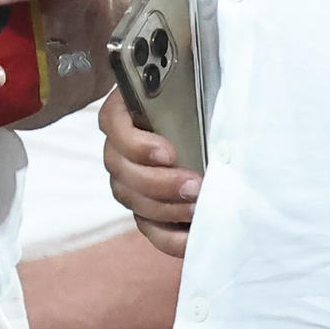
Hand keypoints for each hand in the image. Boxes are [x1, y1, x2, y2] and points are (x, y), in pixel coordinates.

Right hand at [103, 90, 197, 256]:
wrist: (201, 117)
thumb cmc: (198, 98)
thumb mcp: (193, 91)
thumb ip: (191, 99)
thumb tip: (216, 118)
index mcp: (125, 109)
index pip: (113, 124)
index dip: (137, 144)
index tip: (169, 154)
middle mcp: (118, 145)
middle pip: (122, 169)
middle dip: (159, 183)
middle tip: (194, 185)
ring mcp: (127, 178)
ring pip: (132, 199)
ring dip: (165, 209)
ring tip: (196, 208)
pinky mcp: (143, 205)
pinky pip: (147, 225)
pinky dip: (168, 236)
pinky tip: (191, 237)